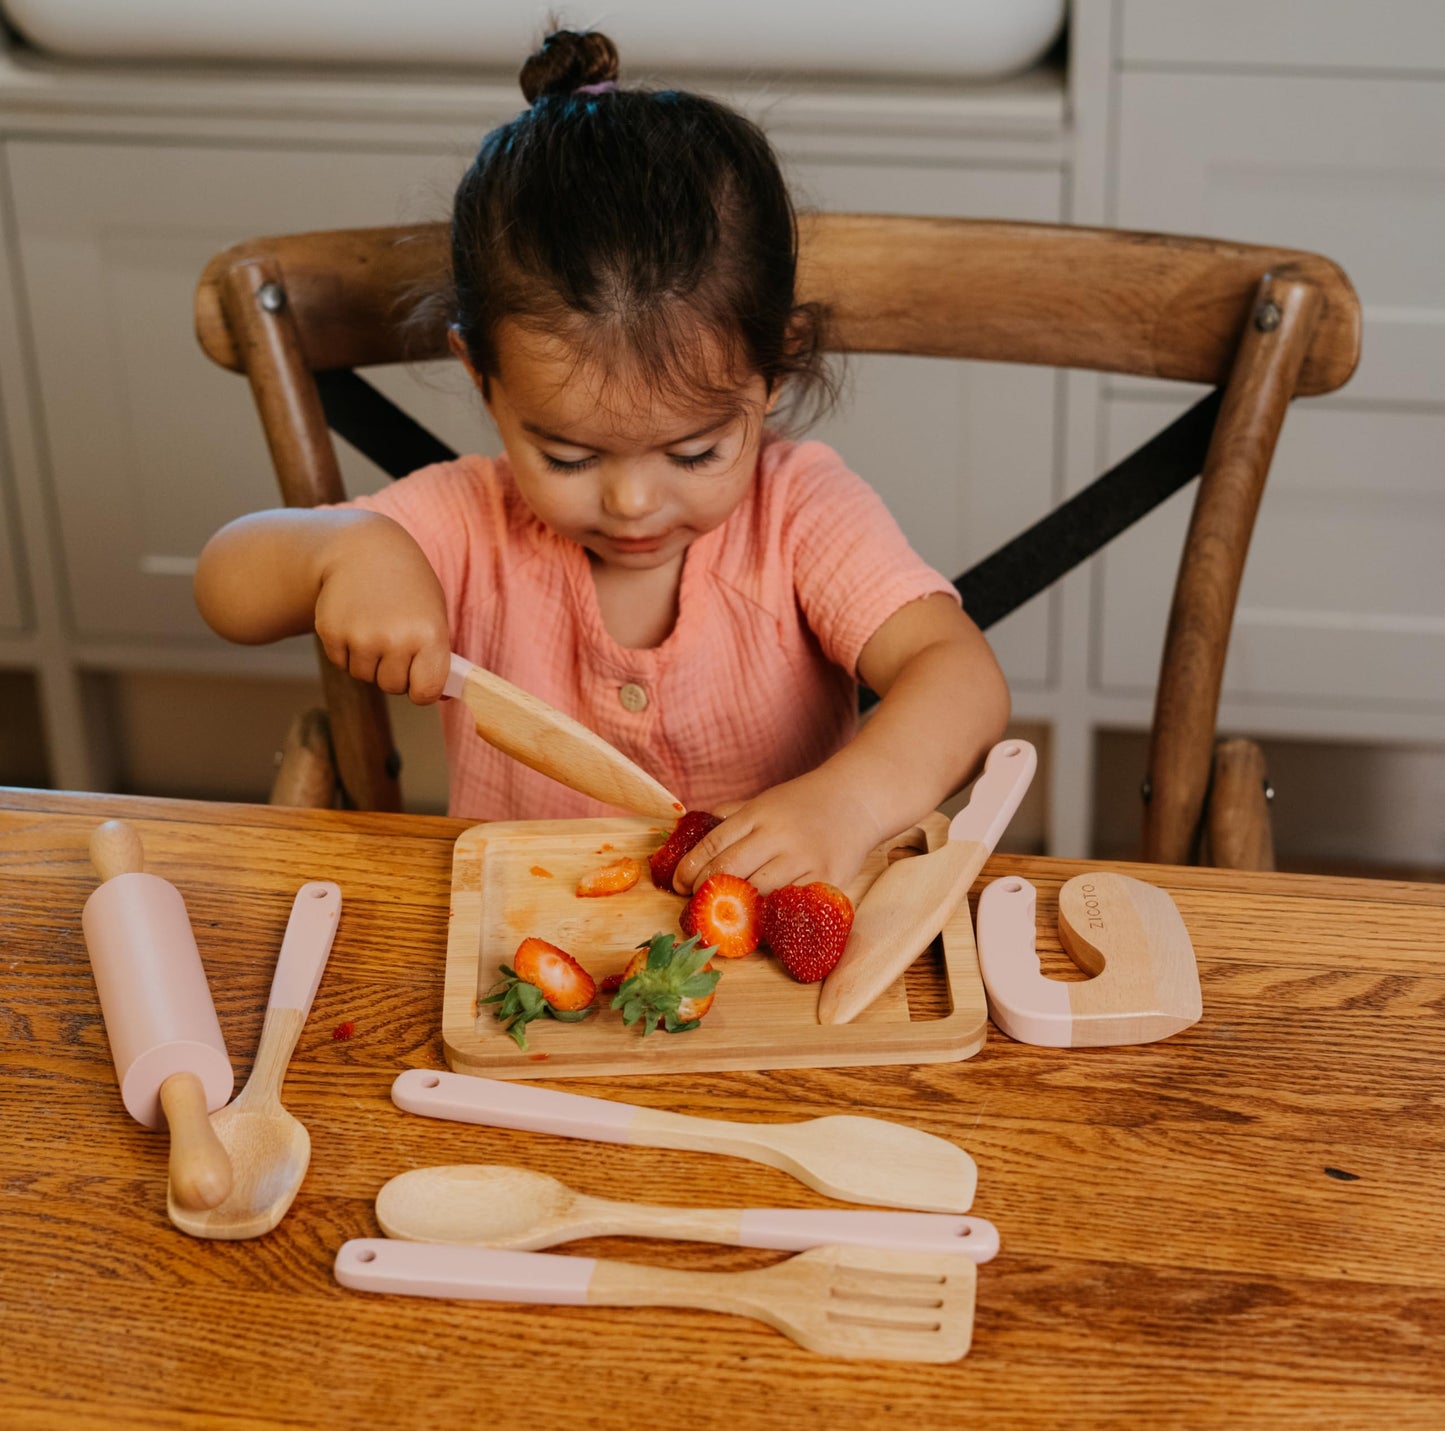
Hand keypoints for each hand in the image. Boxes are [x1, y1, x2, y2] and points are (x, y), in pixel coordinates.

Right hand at [313, 519, 451, 703]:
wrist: (362, 549)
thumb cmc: (407, 585)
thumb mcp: (433, 613)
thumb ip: (437, 656)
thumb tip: (439, 699)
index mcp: (429, 634)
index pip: (426, 691)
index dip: (423, 689)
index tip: (420, 678)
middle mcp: (395, 638)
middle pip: (393, 686)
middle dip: (394, 671)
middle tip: (394, 639)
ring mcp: (361, 636)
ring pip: (365, 676)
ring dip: (370, 661)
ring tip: (375, 625)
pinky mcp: (332, 633)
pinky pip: (343, 663)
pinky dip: (348, 651)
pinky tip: (356, 620)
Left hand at [673, 771, 883, 895]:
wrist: (857, 800)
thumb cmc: (805, 803)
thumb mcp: (765, 799)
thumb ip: (731, 816)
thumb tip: (689, 832)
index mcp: (759, 813)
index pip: (714, 844)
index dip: (690, 868)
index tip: (679, 884)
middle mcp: (779, 835)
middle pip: (730, 870)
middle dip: (705, 891)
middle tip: (696, 903)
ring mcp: (804, 858)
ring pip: (758, 892)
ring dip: (735, 908)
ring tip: (723, 915)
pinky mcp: (827, 878)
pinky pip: (791, 903)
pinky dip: (772, 915)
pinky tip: (759, 921)